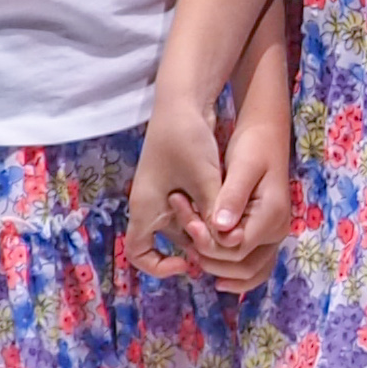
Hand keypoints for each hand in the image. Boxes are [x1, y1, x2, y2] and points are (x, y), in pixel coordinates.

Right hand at [125, 97, 231, 278]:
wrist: (184, 100)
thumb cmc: (186, 138)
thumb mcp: (204, 179)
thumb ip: (213, 213)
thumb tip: (226, 242)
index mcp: (146, 208)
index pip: (139, 254)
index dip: (159, 267)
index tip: (186, 262)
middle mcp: (152, 205)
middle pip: (173, 241)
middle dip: (198, 242)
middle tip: (222, 232)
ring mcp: (165, 194)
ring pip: (188, 225)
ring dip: (207, 224)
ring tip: (227, 213)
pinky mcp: (180, 184)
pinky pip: (194, 209)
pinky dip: (209, 210)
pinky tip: (227, 201)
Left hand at [181, 78, 295, 288]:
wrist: (267, 136)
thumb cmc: (254, 146)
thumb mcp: (242, 165)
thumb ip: (232, 197)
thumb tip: (221, 227)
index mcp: (271, 214)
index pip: (236, 247)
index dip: (209, 243)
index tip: (189, 225)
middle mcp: (276, 231)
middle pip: (241, 264)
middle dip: (209, 256)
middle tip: (186, 237)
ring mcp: (273, 235)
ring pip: (249, 271)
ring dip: (219, 268)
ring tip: (193, 254)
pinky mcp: (265, 234)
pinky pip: (254, 266)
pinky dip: (235, 274)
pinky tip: (215, 275)